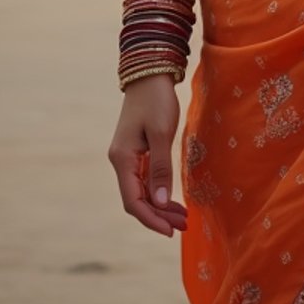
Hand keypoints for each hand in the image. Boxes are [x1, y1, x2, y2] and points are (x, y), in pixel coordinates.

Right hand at [108, 74, 187, 237]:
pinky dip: (158, 191)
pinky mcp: (137, 151)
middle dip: (158, 216)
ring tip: (182, 217)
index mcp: (122, 159)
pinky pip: (145, 180)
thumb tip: (160, 202)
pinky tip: (172, 200)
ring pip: (141, 191)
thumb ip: (160, 168)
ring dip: (160, 206)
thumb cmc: (156, 100)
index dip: (151, 219)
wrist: (150, 73)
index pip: (133, 201)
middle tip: (183, 226)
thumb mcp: (161, 133)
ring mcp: (128, 157)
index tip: (171, 231)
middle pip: (136, 200)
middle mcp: (121, 161)